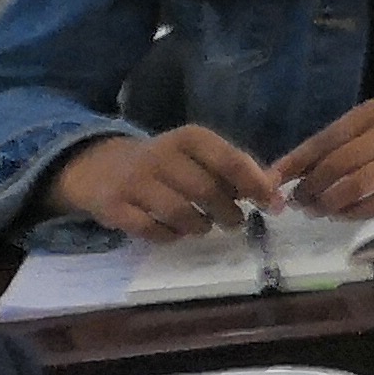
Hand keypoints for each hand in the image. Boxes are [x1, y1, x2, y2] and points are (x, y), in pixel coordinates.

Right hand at [41, 124, 277, 241]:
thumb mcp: (197, 155)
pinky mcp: (114, 207)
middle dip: (229, 212)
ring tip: (206, 226)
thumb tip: (273, 188)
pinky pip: (150, 229)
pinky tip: (176, 233)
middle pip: (206, 190)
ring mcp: (134, 181)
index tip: (272, 203)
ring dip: (200, 226)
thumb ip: (233, 168)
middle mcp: (161, 155)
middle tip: (237, 221)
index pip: (229, 160)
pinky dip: (170, 236)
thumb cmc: (165, 163)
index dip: (254, 184)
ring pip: (179, 212)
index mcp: (189, 138)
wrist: (100, 167)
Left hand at [272, 97, 373, 218]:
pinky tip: (344, 215)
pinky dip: (356, 212)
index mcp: (371, 112)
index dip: (294, 164)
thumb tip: (287, 174)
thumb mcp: (369, 128)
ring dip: (330, 203)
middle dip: (310, 188)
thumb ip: (333, 146)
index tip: (271, 183)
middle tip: (298, 204)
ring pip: (358, 184)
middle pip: (338, 164)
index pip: (324, 140)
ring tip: (318, 212)